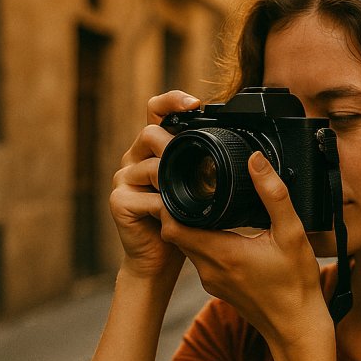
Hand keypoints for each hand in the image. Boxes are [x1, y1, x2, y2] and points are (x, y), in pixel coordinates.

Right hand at [110, 91, 199, 279]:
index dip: (172, 101)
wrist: (159, 259)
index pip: (156, 111)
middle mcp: (134, 158)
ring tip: (192, 196)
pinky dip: (167, 208)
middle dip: (176, 147)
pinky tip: (177, 216)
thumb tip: (242, 149)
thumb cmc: (181, 221)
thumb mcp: (196, 187)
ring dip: (176, 181)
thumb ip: (202, 165)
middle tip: (199, 166)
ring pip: (152, 166)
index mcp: (153, 149)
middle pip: (151, 134)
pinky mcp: (118, 201)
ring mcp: (123, 179)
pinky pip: (147, 198)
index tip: (195, 103)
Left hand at [160, 151, 333, 346]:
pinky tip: (223, 228)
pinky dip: (204, 240)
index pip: (172, 224)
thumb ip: (273, 195)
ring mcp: (211, 280)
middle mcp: (209, 269)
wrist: (297, 330)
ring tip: (206, 202)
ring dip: (191, 225)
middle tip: (193, 185)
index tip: (181, 182)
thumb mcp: (292, 234)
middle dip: (178, 208)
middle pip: (175, 233)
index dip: (170, 201)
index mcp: (222, 253)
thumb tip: (255, 161)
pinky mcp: (218, 287)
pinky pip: (200, 258)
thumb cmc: (297, 286)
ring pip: (187, 245)